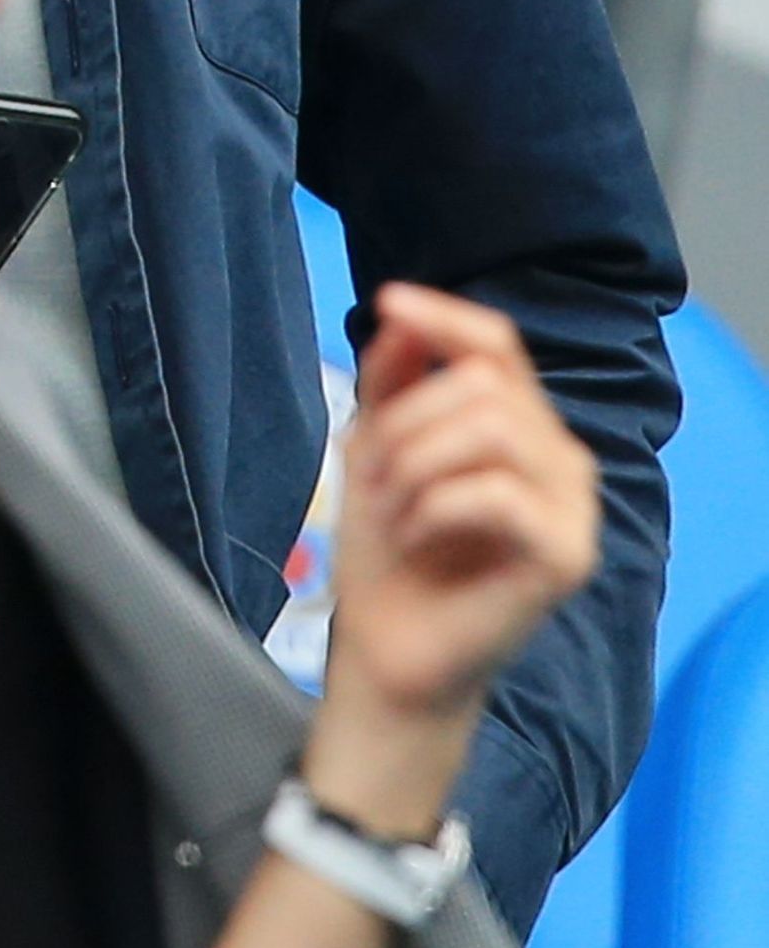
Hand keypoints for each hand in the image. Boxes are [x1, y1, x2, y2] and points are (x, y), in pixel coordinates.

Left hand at [307, 282, 600, 832]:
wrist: (389, 644)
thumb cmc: (389, 550)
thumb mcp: (374, 449)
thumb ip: (393, 382)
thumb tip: (400, 313)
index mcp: (519, 427)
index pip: (500, 346)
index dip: (446, 319)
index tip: (388, 303)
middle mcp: (558, 458)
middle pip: (483, 385)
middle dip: (405, 425)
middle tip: (375, 479)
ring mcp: (572, 507)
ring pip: (491, 428)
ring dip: (415, 464)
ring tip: (397, 508)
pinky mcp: (568, 554)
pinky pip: (496, 492)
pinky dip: (435, 508)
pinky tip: (420, 537)